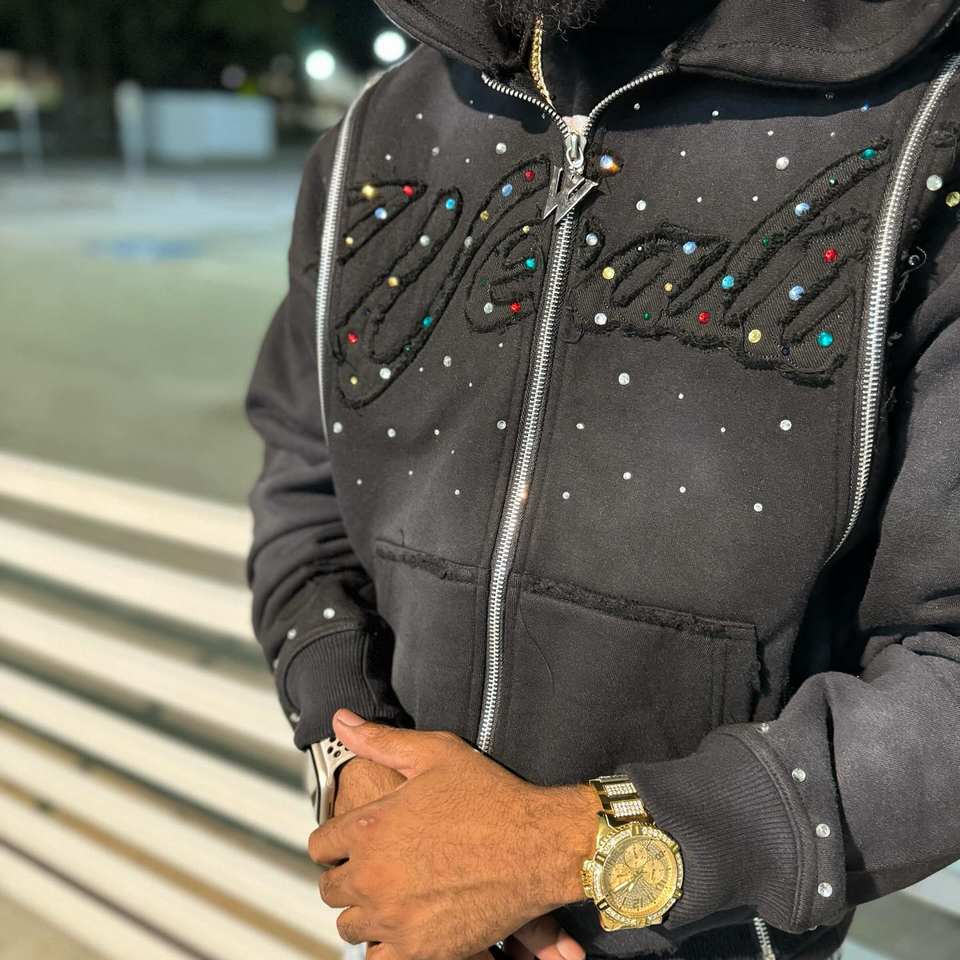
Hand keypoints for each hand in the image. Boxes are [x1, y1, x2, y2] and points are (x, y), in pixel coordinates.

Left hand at [308, 709, 599, 959]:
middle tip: (376, 867)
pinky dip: (387, 945)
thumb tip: (340, 719)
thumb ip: (379, 739)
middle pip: (331, 889)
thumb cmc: (490, 795)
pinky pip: (379, 958)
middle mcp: (373, 875)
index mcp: (370, 826)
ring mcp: (394, 917)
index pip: (321, 845)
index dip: (335, 841)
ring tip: (392, 894)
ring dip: (365, 910)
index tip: (351, 842)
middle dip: (348, 876)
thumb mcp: (433, 753)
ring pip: (351, 925)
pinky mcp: (419, 950)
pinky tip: (406, 924)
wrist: (539, 844)